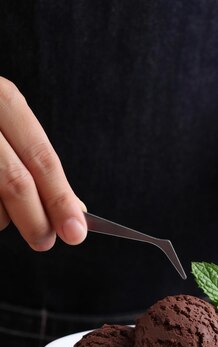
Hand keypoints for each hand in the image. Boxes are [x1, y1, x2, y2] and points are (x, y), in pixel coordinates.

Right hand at [0, 77, 86, 249]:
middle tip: (44, 241)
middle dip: (36, 221)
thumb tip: (73, 209)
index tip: (76, 232)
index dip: (60, 200)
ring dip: (1, 218)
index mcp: (3, 100)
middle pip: (15, 182)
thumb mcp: (8, 130)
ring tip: (1, 209)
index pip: (41, 159)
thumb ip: (36, 165)